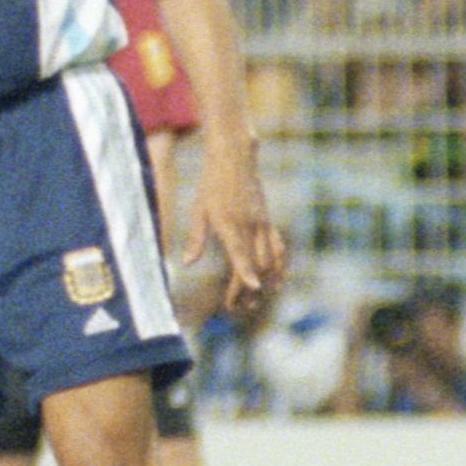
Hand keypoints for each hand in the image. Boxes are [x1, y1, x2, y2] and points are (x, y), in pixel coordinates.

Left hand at [189, 165, 286, 317]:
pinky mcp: (268, 220)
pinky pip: (277, 247)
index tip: (251, 291)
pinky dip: (279, 265)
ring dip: (266, 281)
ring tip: (258, 300)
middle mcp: (249, 225)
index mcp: (230, 223)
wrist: (235, 156)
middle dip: (250, 288)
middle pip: (255, 263)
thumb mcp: (199, 209)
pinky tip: (276, 279)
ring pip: (270, 258)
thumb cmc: (211, 182)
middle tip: (243, 308)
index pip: (240, 254)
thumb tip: (187, 263)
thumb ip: (196, 238)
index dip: (245, 274)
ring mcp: (262, 223)